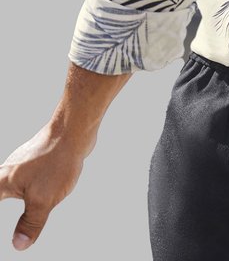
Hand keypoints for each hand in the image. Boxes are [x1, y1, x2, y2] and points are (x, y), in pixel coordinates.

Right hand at [0, 123, 94, 250]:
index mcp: (2, 181)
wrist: (74, 130)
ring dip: (5, 195)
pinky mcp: (36, 160)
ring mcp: (21, 163)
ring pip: (7, 184)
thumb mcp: (42, 201)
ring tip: (14, 201)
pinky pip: (23, 178)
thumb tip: (18, 245)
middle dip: (0, 198)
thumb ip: (30, 224)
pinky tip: (31, 192)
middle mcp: (7, 170)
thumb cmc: (57, 161)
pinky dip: (21, 190)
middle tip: (4, 225)